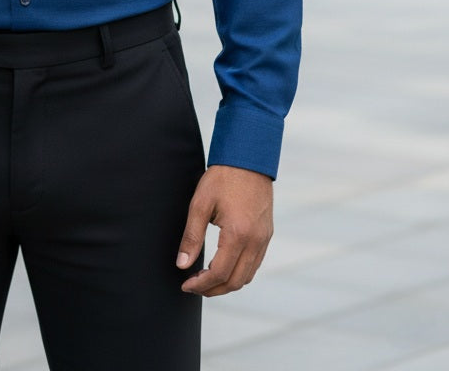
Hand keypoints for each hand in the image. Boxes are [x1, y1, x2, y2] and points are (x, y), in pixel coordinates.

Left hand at [176, 164, 272, 296]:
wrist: (249, 158)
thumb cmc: (222, 178)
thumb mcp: (200, 204)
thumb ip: (191, 236)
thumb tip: (182, 264)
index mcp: (238, 234)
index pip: (219, 273)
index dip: (201, 284)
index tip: (186, 285)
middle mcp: (255, 241)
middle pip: (235, 281)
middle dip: (213, 289)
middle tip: (194, 286)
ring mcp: (264, 239)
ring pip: (248, 276)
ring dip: (227, 283)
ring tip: (207, 279)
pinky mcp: (267, 234)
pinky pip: (255, 263)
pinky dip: (240, 272)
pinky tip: (224, 266)